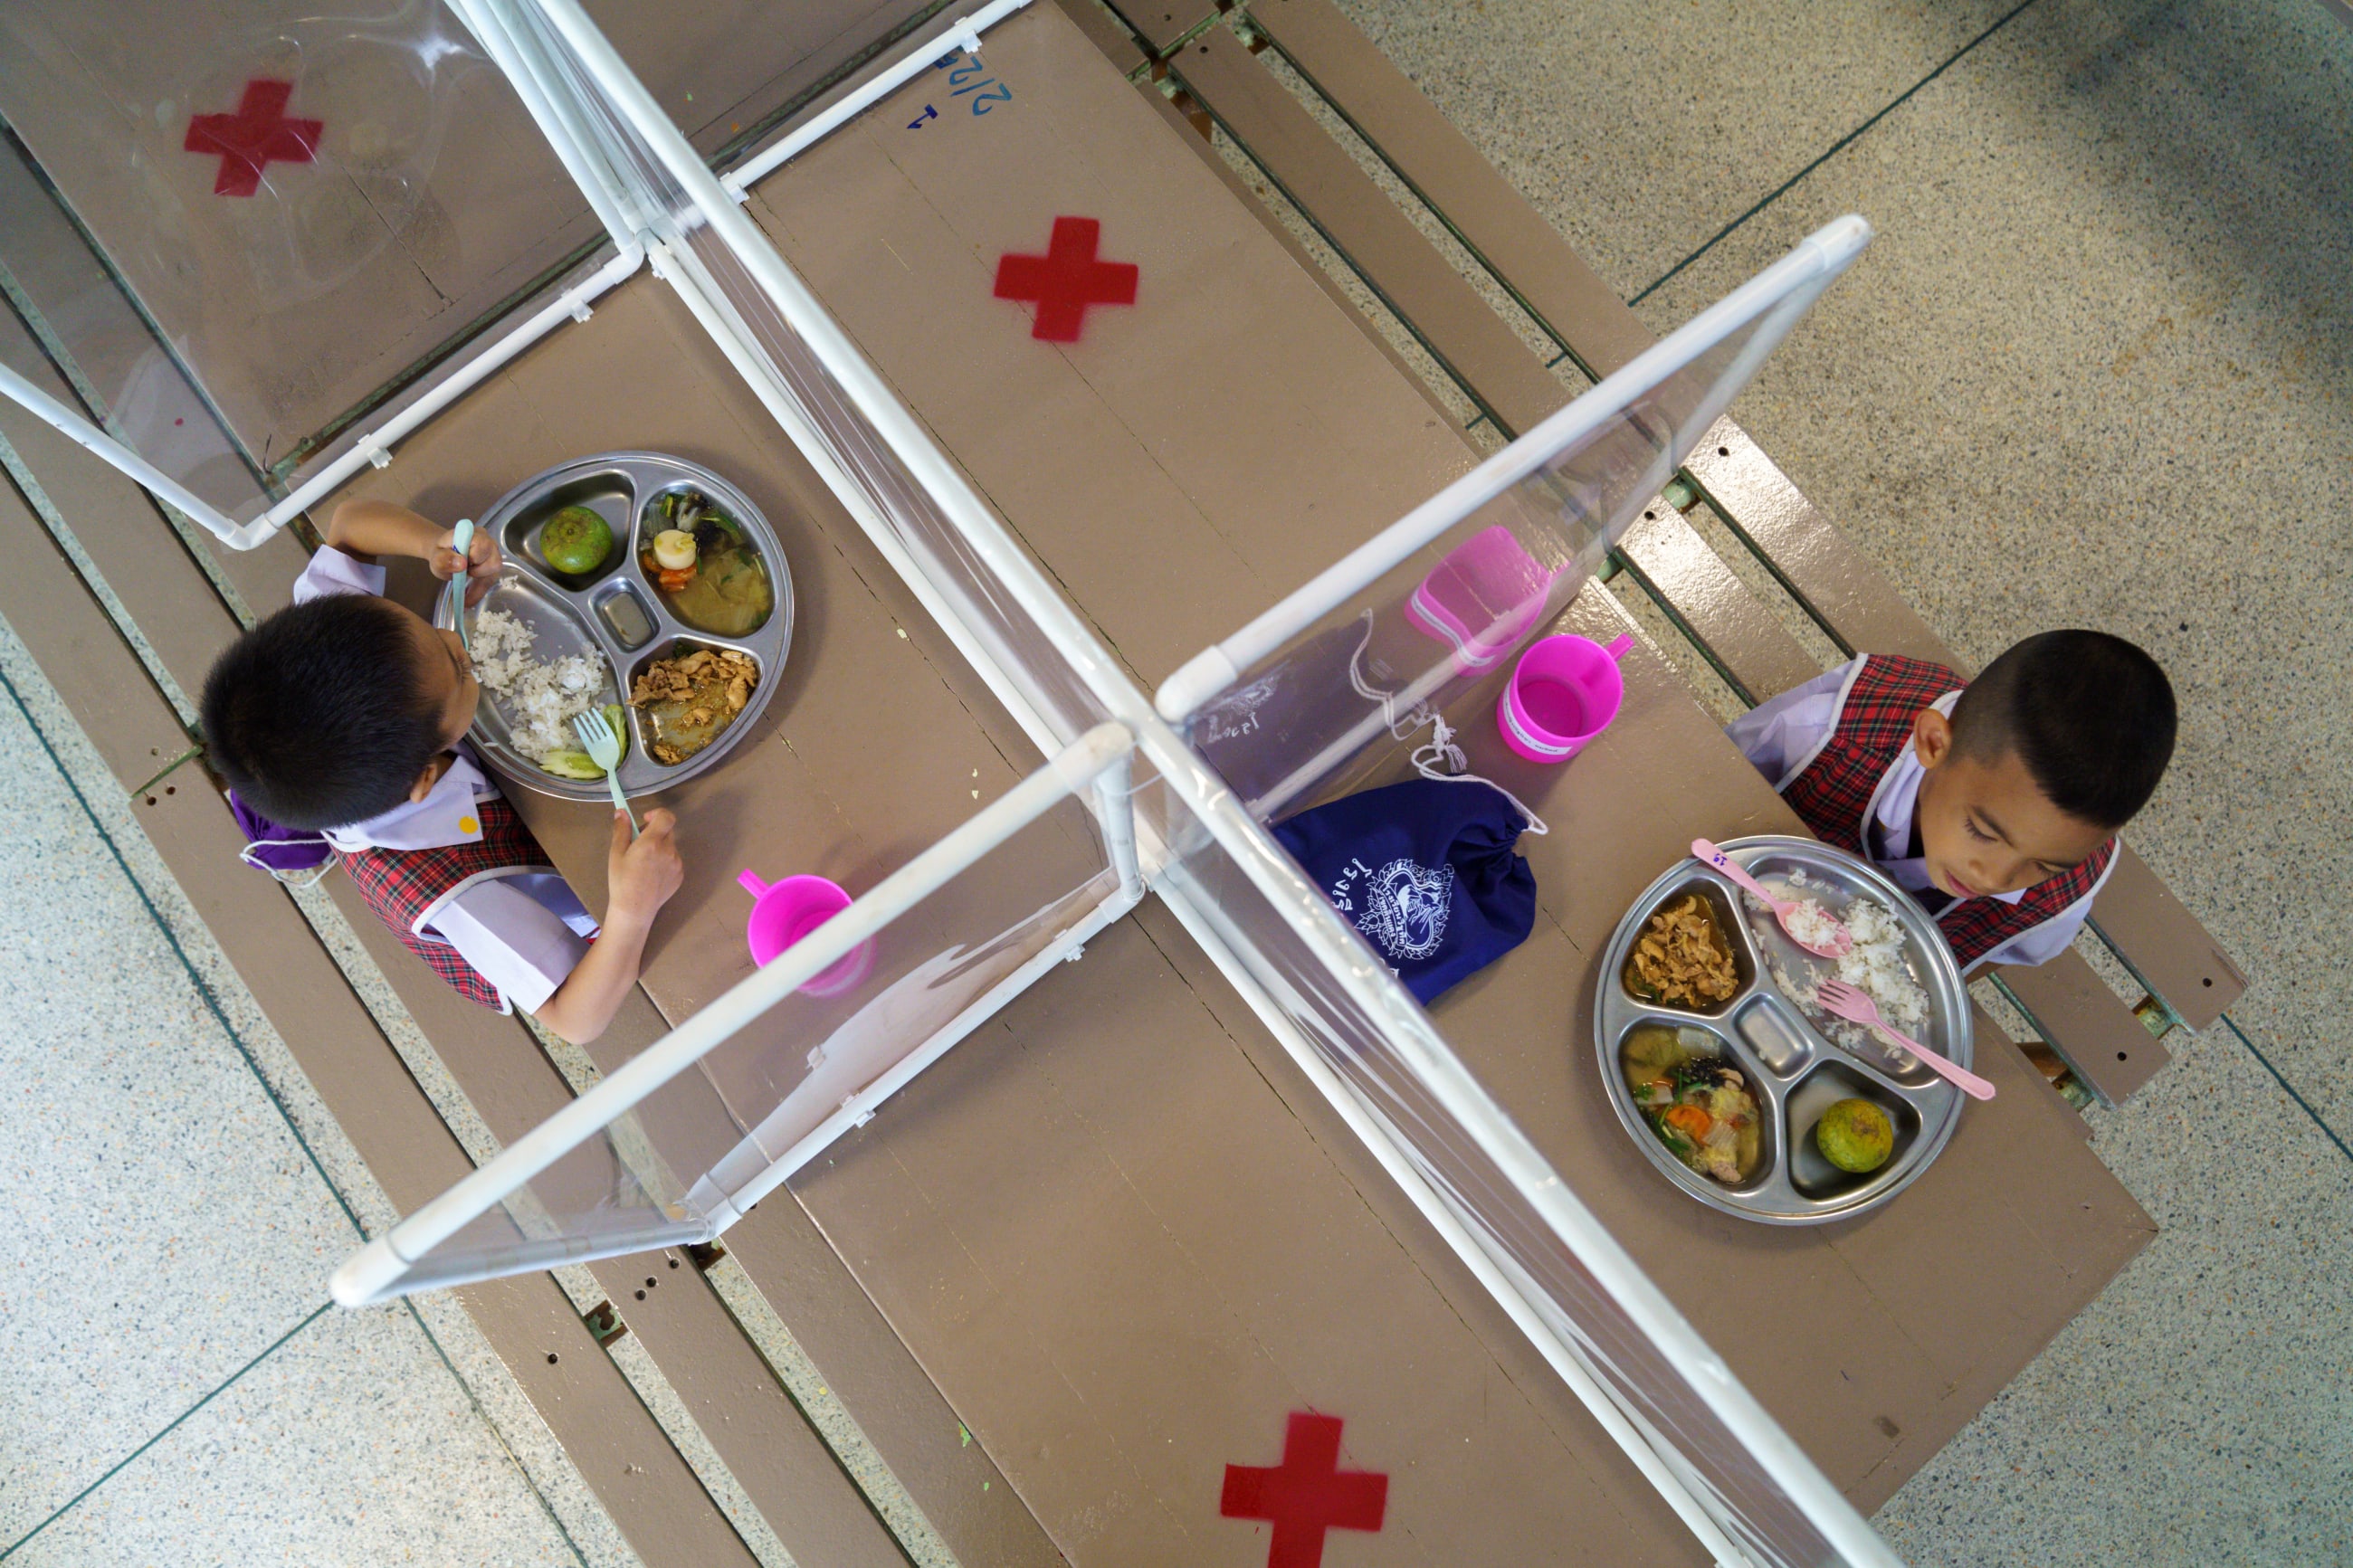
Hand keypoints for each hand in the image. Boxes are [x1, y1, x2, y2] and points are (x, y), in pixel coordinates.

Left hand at [430, 527, 503, 606]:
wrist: (444, 554)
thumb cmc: (441, 554)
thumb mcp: (436, 558)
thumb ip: (444, 559)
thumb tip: (462, 563)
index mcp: (472, 534)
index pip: (482, 545)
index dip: (473, 558)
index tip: (461, 564)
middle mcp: (487, 541)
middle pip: (493, 560)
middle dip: (478, 572)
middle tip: (463, 572)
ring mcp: (493, 553)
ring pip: (495, 571)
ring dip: (479, 580)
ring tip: (466, 578)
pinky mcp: (493, 565)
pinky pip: (491, 580)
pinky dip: (479, 590)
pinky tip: (468, 596)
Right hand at [605, 807, 682, 929]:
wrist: (635, 909)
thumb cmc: (621, 881)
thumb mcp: (616, 854)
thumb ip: (621, 830)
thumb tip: (622, 811)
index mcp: (652, 843)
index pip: (666, 816)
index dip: (657, 814)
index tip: (646, 820)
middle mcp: (668, 851)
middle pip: (667, 830)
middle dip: (654, 832)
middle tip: (639, 844)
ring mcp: (677, 863)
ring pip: (670, 846)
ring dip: (659, 847)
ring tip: (644, 863)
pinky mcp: (680, 874)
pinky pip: (674, 859)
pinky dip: (665, 860)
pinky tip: (651, 874)